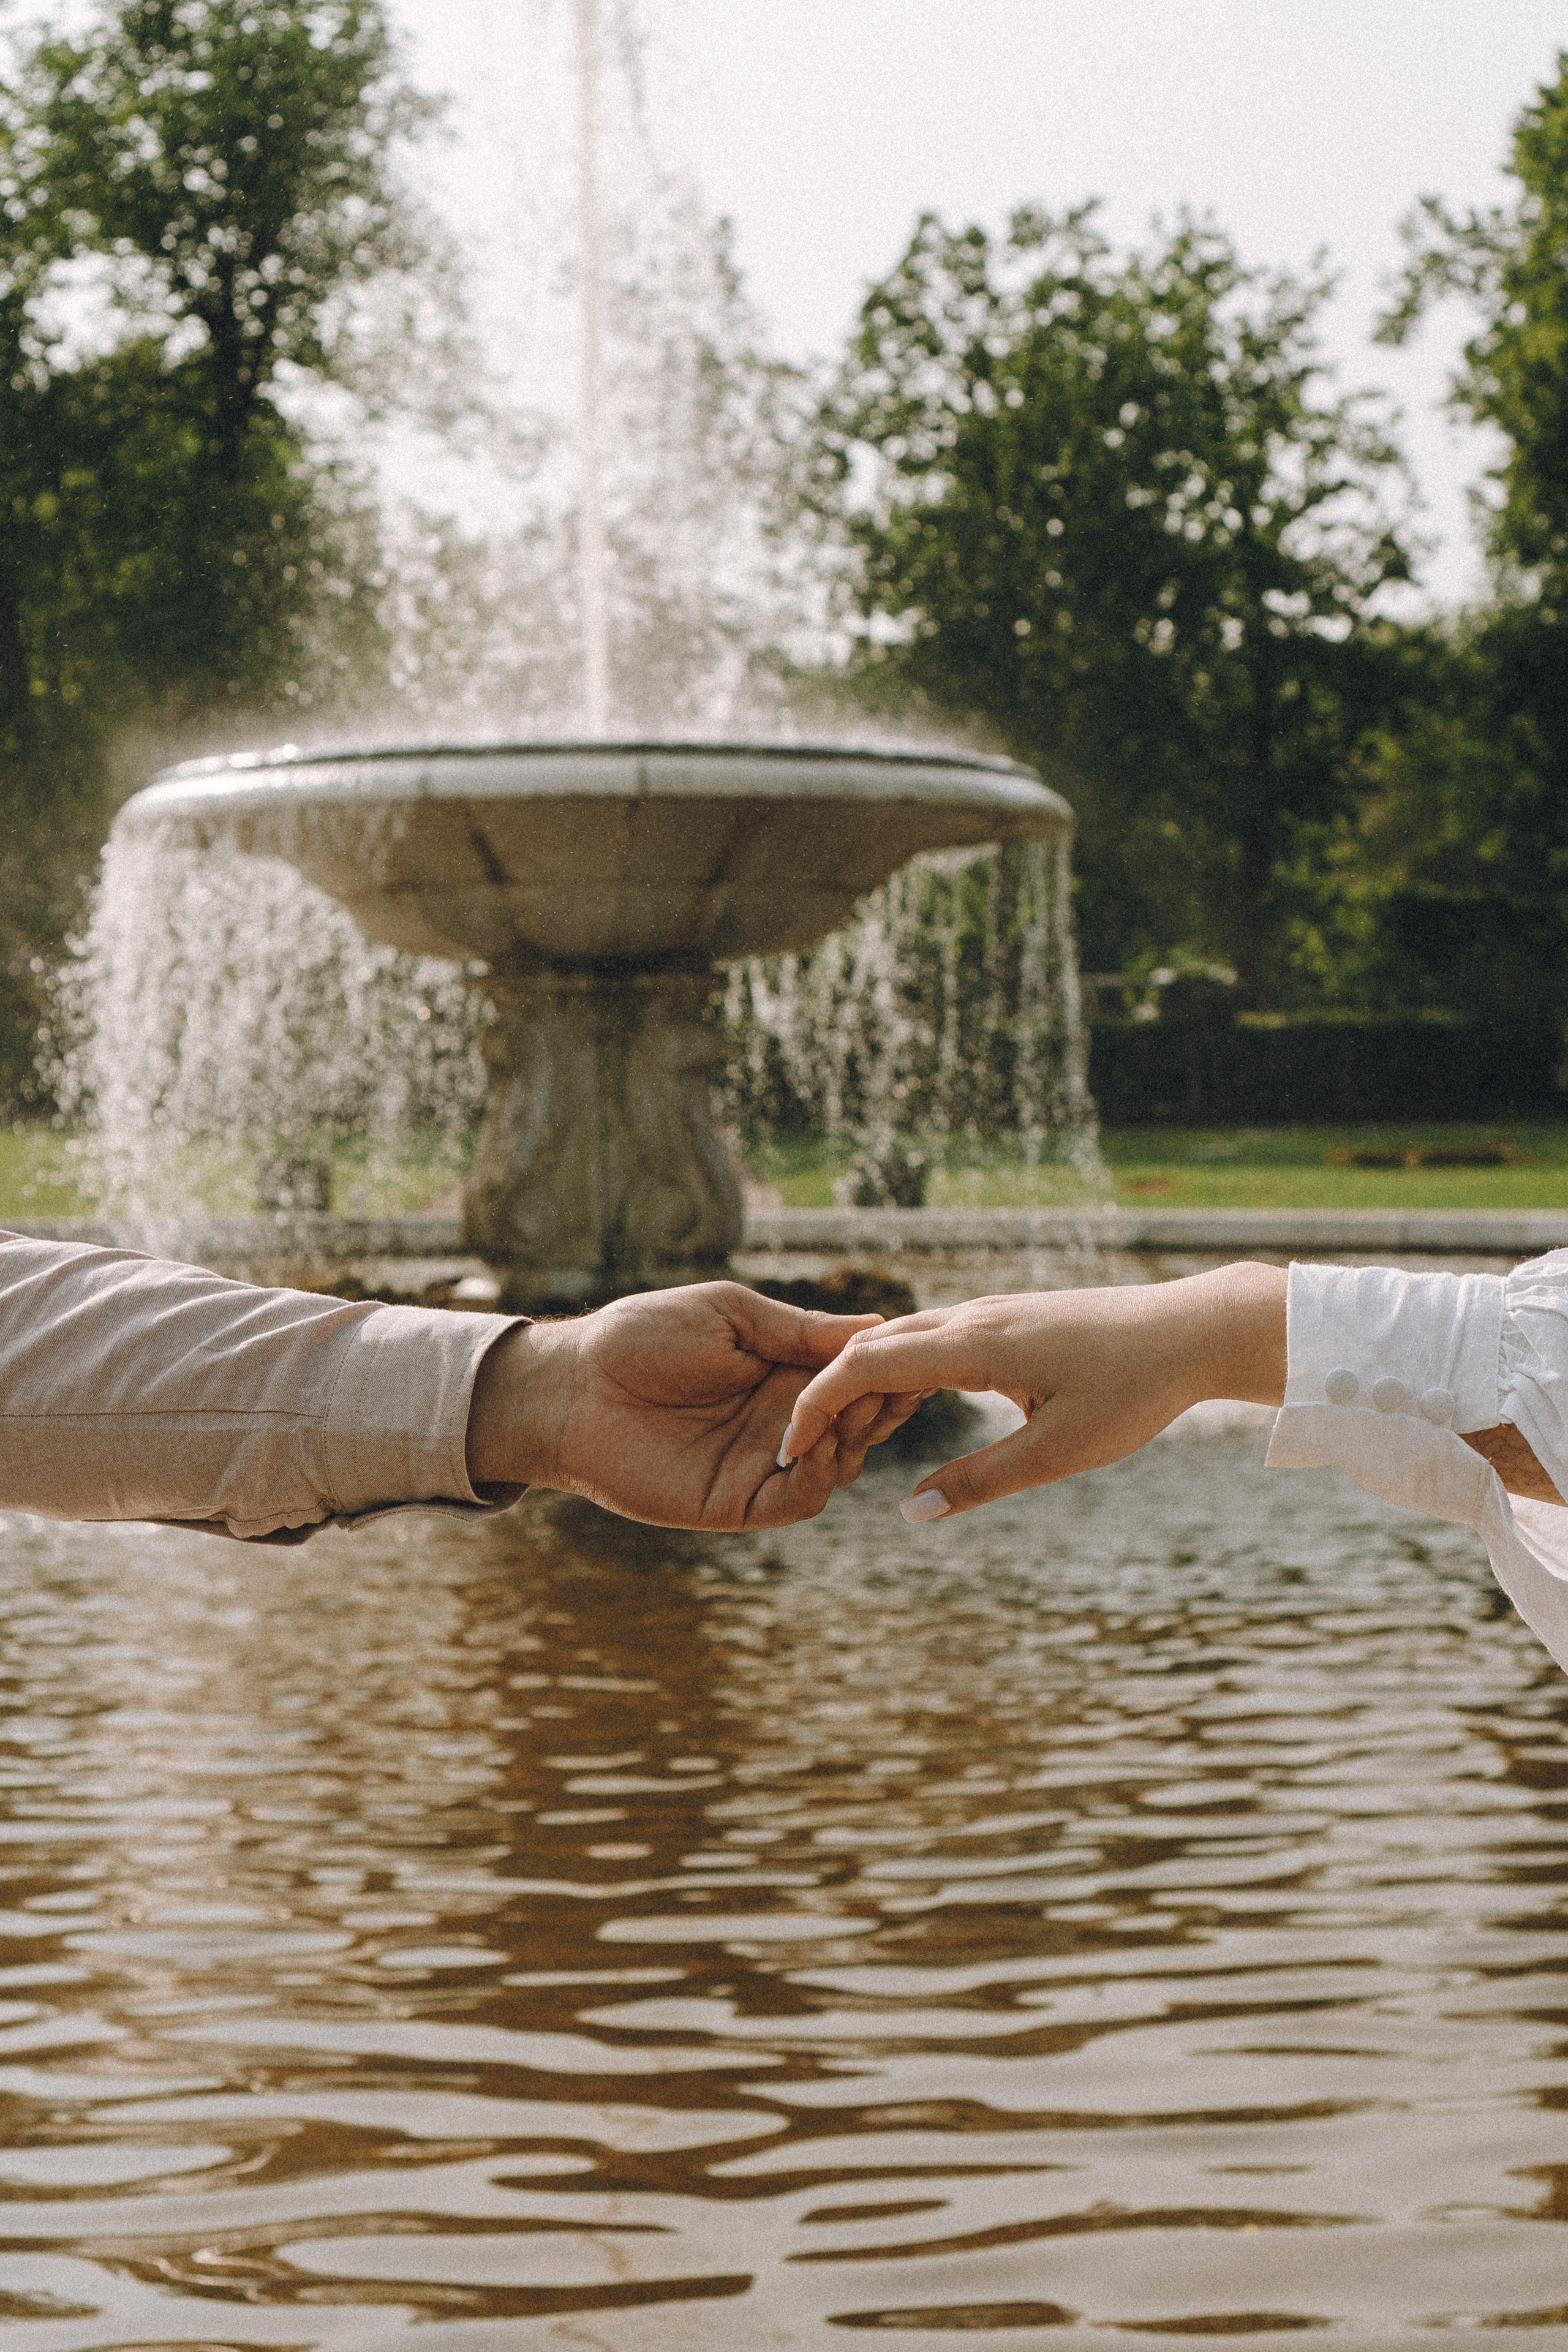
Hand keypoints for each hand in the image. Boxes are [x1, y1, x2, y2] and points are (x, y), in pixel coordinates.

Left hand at [465, 1280, 921, 1529]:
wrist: (572, 1388)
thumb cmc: (639, 1337)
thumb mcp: (729, 1315)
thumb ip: (800, 1330)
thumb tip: (877, 1326)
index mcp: (785, 1370)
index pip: (856, 1377)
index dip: (886, 1369)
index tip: (910, 1356)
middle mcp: (782, 1419)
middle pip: (859, 1422)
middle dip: (880, 1405)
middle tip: (887, 1387)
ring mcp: (763, 1463)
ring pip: (839, 1464)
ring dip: (854, 1440)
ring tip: (850, 1415)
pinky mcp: (739, 1501)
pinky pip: (798, 1500)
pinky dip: (819, 1478)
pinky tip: (815, 1448)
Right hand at [785, 1264, 1288, 1519]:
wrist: (1191, 1329)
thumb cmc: (1132, 1391)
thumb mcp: (1057, 1452)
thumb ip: (980, 1481)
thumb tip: (911, 1512)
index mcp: (974, 1344)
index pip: (864, 1365)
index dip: (817, 1405)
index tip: (793, 1448)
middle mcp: (972, 1316)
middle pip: (870, 1345)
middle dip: (826, 1393)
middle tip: (800, 1447)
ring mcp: (990, 1311)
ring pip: (901, 1335)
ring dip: (861, 1378)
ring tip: (839, 1431)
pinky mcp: (1008, 1317)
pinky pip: (932, 1334)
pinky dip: (898, 1365)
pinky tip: (903, 1401)